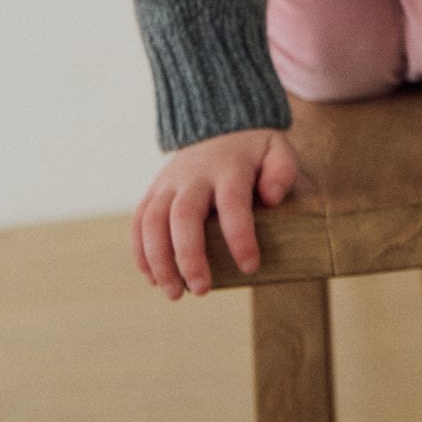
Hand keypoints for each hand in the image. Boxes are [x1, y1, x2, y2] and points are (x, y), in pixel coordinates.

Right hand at [131, 128, 298, 298]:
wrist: (220, 127)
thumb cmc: (255, 152)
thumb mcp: (277, 151)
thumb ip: (282, 171)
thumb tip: (272, 198)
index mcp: (229, 166)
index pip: (232, 202)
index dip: (239, 236)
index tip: (250, 267)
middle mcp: (194, 174)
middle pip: (183, 215)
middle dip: (189, 256)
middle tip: (202, 290)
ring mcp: (169, 182)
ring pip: (152, 220)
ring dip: (159, 260)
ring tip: (175, 294)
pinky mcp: (154, 190)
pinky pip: (138, 221)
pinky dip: (140, 252)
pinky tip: (152, 279)